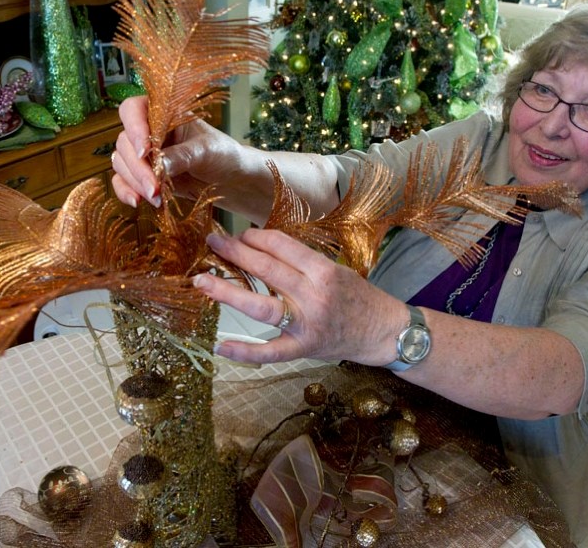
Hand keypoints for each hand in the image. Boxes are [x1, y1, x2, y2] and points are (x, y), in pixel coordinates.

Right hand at [111, 96, 243, 207]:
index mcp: (163, 113)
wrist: (230, 180)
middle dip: (138, 167)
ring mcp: (144, 154)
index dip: (134, 128)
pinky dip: (126, 191)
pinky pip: (122, 181)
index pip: (133, 110)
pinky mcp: (143, 175)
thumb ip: (182, 155)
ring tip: (156, 198)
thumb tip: (159, 165)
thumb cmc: (222, 155)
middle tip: (155, 187)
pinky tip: (137, 202)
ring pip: (121, 162)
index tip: (146, 151)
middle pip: (125, 142)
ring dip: (135, 182)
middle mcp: (148, 130)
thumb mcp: (206, 151)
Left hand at [192, 228, 406, 365]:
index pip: (282, 247)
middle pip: (267, 270)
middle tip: (212, 242)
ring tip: (202, 281)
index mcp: (324, 271)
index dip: (256, 237)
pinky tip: (220, 347)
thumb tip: (262, 250)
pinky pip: (271, 352)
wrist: (384, 332)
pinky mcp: (303, 348)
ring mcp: (307, 324)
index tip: (239, 234)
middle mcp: (314, 295)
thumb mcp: (337, 270)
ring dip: (228, 292)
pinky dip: (245, 352)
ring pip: (261, 306)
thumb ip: (303, 263)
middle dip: (235, 253)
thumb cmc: (360, 297)